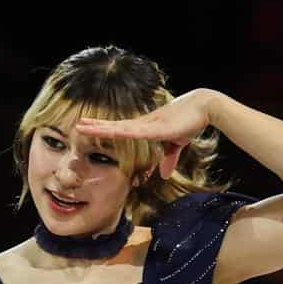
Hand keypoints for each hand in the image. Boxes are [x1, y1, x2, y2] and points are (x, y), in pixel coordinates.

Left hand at [76, 90, 218, 180]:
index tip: (88, 127)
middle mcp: (143, 124)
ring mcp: (148, 125)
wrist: (205, 108)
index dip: (103, 128)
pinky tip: (109, 131)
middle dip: (96, 126)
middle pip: (114, 126)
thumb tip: (163, 175)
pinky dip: (122, 132)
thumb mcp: (177, 144)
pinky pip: (135, 132)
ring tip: (82, 126)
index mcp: (145, 127)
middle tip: (77, 125)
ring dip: (100, 128)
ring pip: (119, 128)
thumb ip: (168, 159)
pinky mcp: (157, 128)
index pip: (119, 129)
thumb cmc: (190, 122)